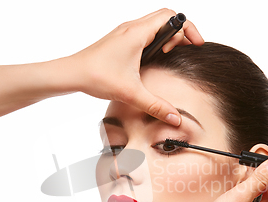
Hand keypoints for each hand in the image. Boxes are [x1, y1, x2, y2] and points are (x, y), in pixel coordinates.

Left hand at [67, 8, 203, 125]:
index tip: (196, 44)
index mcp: (137, 33)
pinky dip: (155, 40)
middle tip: (184, 51)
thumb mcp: (130, 93)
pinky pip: (144, 32)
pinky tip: (153, 59)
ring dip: (167, 37)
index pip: (172, 17)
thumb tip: (175, 117)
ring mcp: (125, 32)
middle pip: (166, 18)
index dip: (189, 29)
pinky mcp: (120, 40)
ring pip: (155, 24)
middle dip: (180, 33)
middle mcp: (131, 28)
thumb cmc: (95, 76)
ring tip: (168, 55)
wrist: (71, 73)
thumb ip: (156, 106)